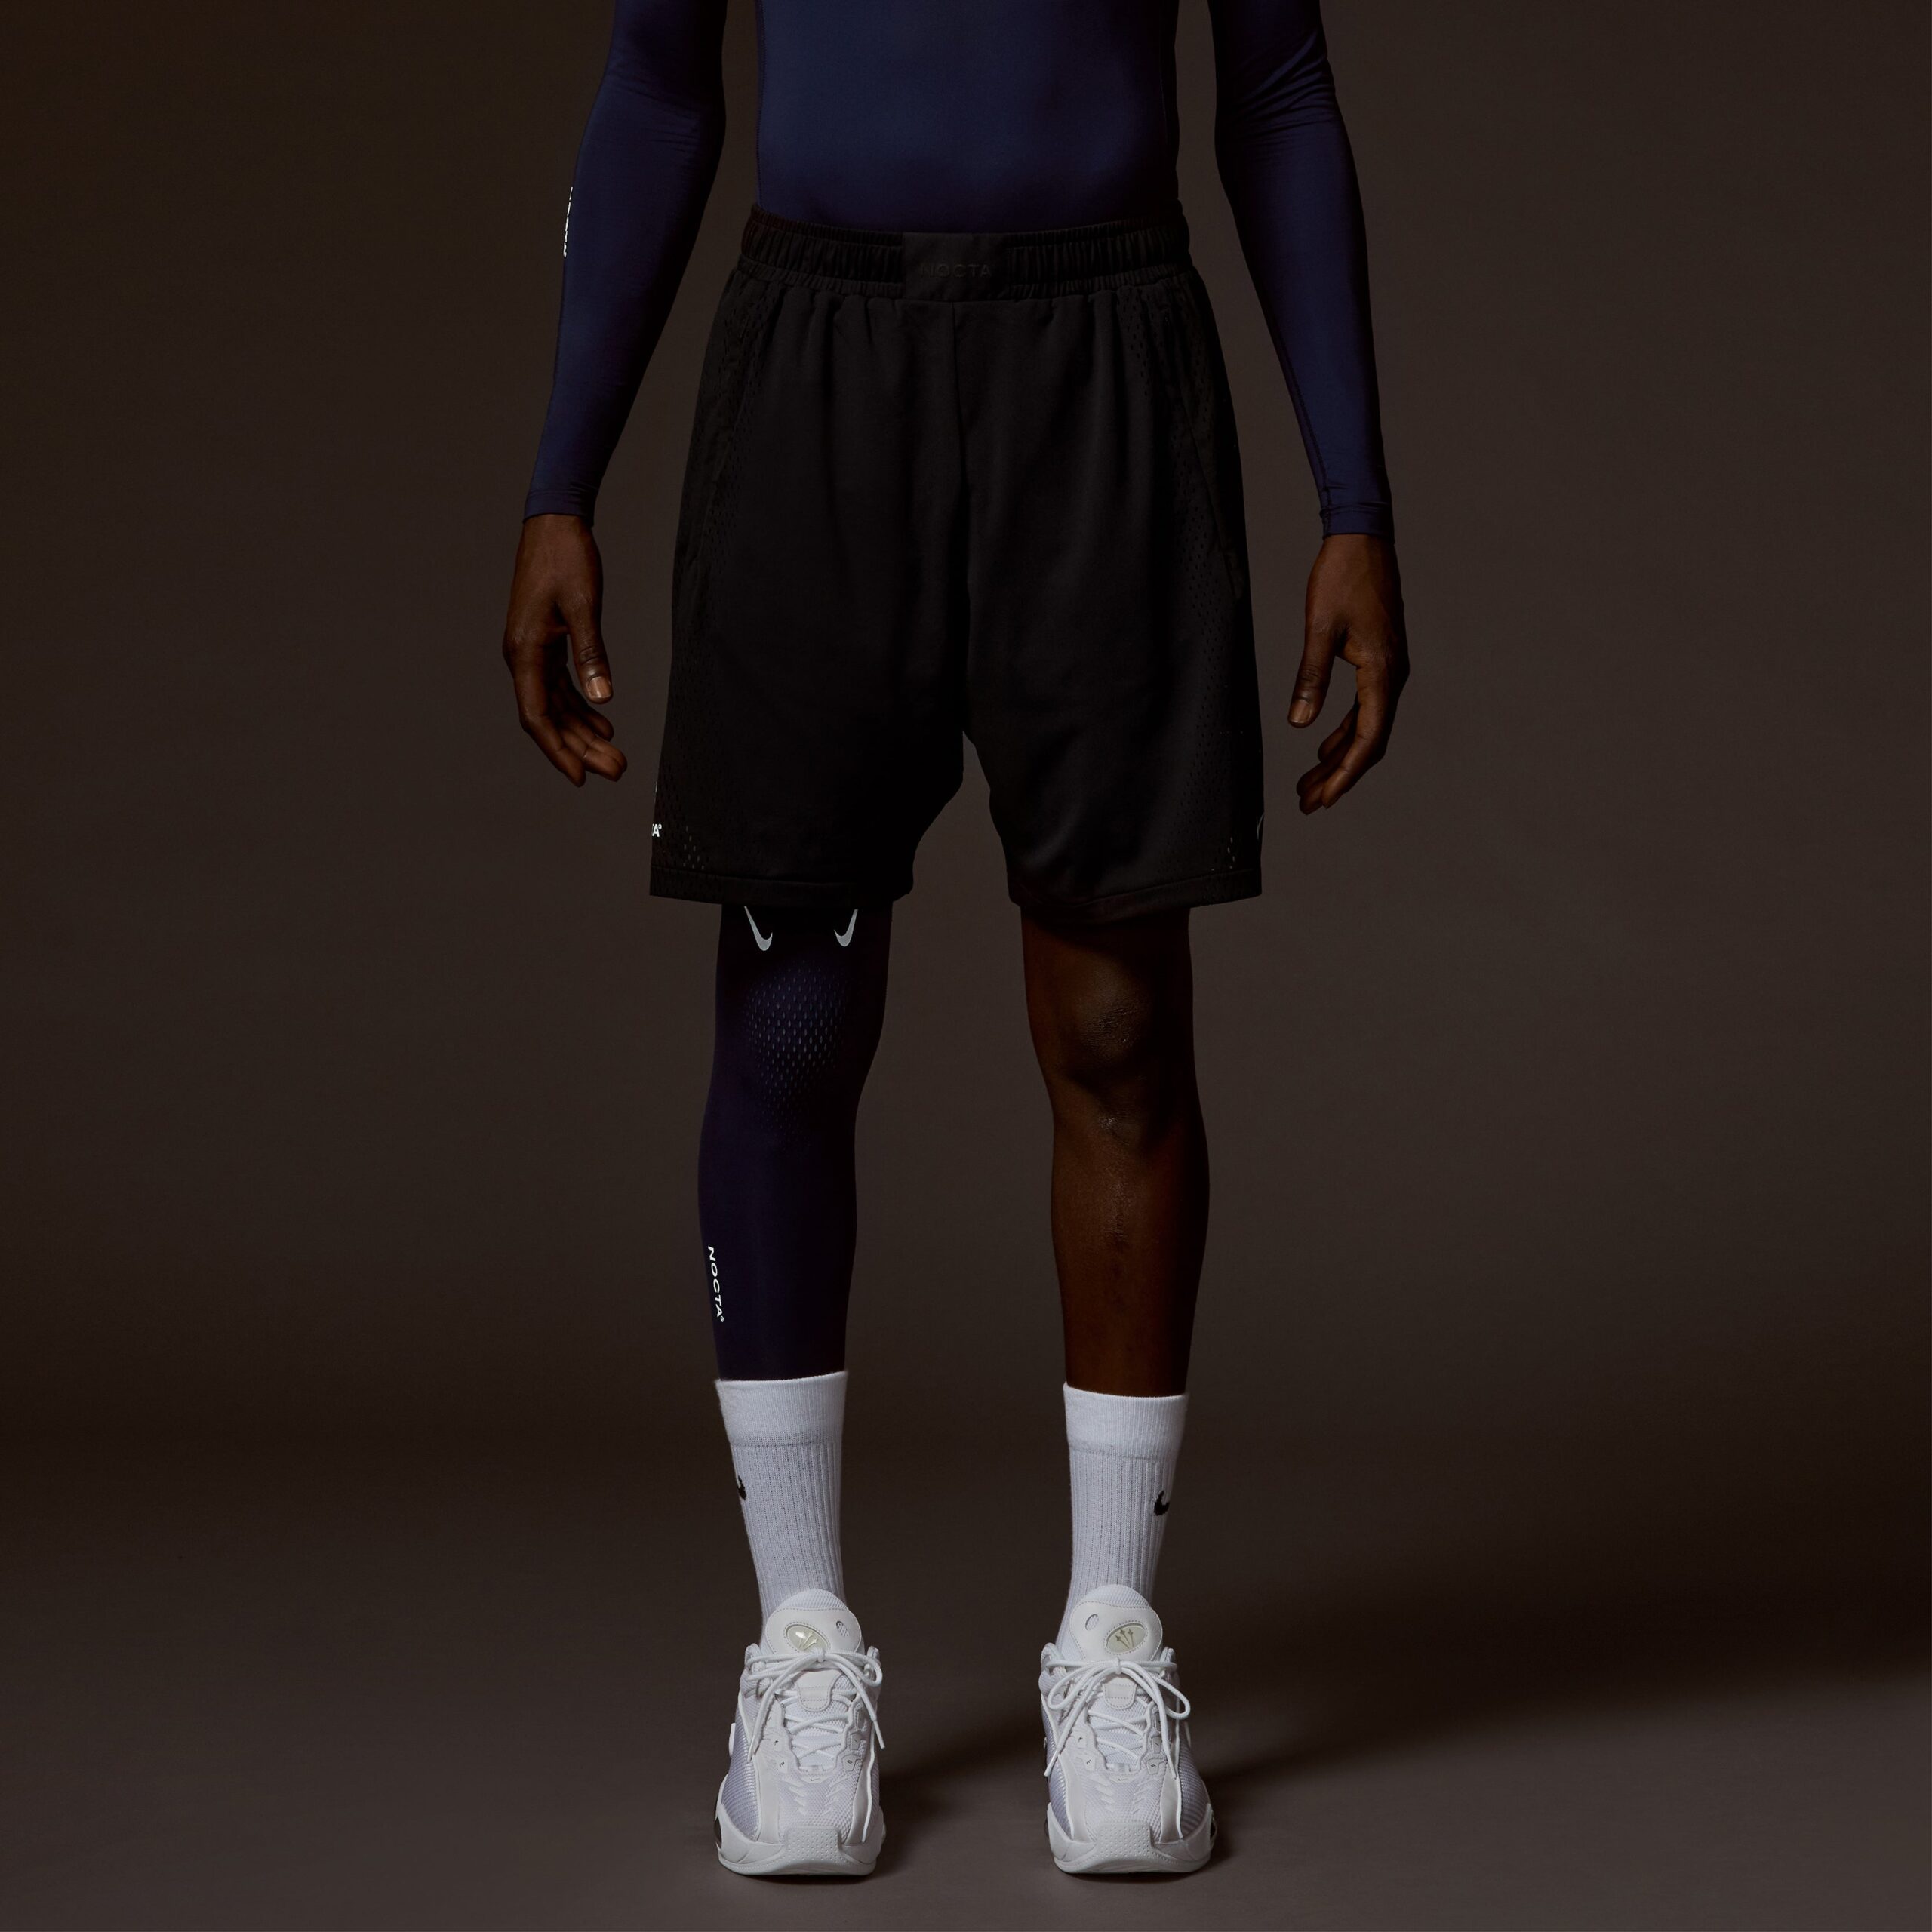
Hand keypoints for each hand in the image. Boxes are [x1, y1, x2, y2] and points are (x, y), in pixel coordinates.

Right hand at [501, 513, 627, 784]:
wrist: (555, 521)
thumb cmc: (566, 557)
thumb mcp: (583, 605)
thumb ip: (592, 654)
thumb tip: (604, 699)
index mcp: (524, 651)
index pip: (537, 716)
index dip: (559, 750)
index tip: (582, 777)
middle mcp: (523, 657)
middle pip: (550, 718)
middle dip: (581, 748)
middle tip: (617, 770)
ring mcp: (533, 651)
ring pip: (556, 705)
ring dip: (583, 731)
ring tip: (615, 755)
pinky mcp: (545, 644)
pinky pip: (561, 687)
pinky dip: (581, 706)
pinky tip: (603, 720)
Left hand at [1288, 533, 1407, 813]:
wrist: (1362, 536)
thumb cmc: (1342, 575)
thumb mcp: (1319, 628)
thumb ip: (1311, 677)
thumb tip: (1301, 725)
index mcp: (1383, 672)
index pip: (1368, 738)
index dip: (1345, 774)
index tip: (1323, 799)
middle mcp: (1392, 676)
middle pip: (1369, 742)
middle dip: (1339, 776)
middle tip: (1308, 803)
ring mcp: (1388, 669)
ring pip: (1366, 727)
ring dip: (1338, 758)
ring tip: (1308, 784)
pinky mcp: (1379, 661)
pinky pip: (1364, 708)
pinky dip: (1343, 732)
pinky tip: (1322, 747)